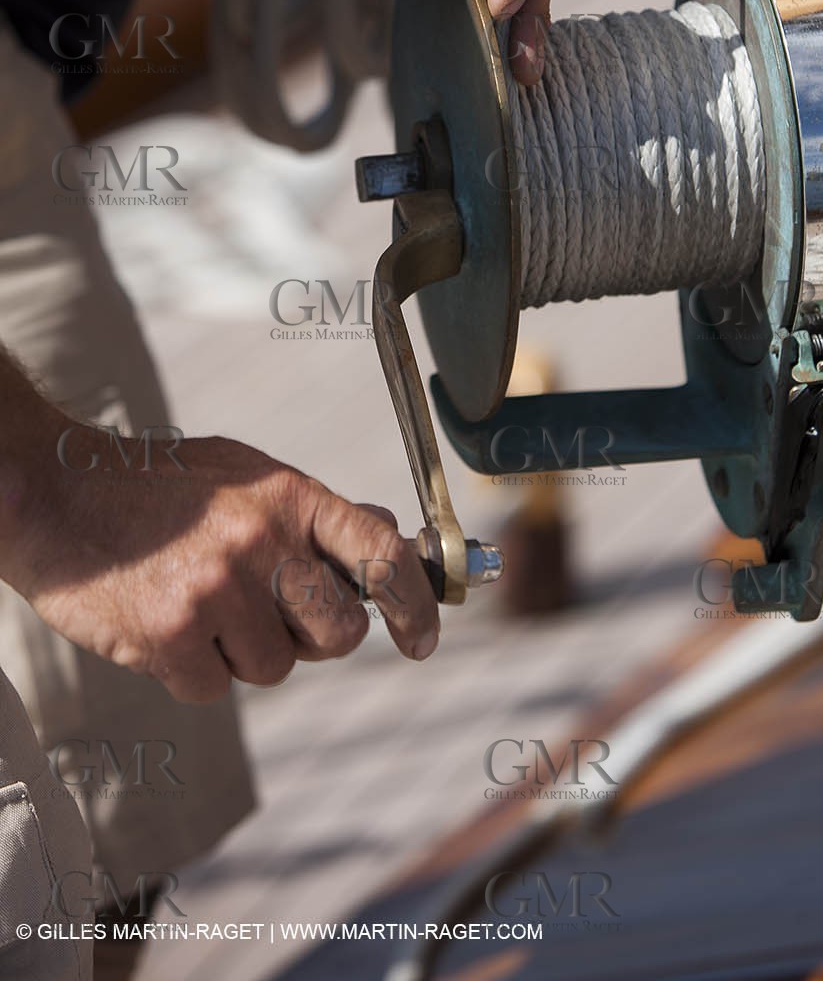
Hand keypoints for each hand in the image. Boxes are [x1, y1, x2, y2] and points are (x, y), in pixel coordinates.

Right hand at [2, 427, 438, 703]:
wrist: (58, 495)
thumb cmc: (160, 488)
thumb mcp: (247, 475)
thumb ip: (314, 513)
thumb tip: (389, 539)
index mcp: (289, 495)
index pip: (382, 551)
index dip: (416, 603)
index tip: (423, 639)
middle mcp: (261, 540)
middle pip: (340, 632)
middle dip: (317, 638)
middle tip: (274, 615)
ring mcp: (216, 590)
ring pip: (275, 667)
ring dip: (244, 651)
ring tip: (200, 601)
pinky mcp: (170, 637)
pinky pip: (214, 689)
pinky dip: (193, 670)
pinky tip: (165, 622)